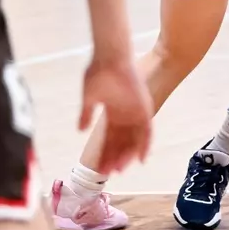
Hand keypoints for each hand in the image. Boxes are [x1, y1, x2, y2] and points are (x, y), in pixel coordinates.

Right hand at [78, 52, 152, 175]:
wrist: (111, 57)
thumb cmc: (98, 72)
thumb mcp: (89, 97)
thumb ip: (86, 114)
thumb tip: (80, 130)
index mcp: (112, 112)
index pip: (108, 137)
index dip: (104, 151)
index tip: (98, 165)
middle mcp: (125, 114)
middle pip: (120, 142)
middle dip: (113, 157)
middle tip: (106, 172)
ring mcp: (135, 112)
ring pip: (133, 140)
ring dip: (127, 155)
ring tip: (119, 169)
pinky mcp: (144, 109)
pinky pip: (148, 131)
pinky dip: (145, 145)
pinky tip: (141, 159)